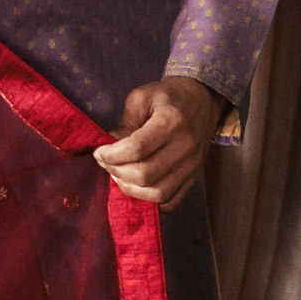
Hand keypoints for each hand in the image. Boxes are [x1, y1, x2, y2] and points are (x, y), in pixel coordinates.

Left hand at [95, 75, 222, 209]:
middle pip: (145, 174)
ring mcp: (192, 166)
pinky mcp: (194, 178)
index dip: (111, 155)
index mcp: (171, 121)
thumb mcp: (141, 97)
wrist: (202, 101)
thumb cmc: (168, 97)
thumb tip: (108, 147)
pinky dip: (149, 200)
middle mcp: (185, 147)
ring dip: (130, 189)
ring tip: (118, 175)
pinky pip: (170, 202)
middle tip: (106, 162)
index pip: (137, 148)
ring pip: (157, 193)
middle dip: (116, 171)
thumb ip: (125, 122)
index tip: (99, 152)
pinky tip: (136, 186)